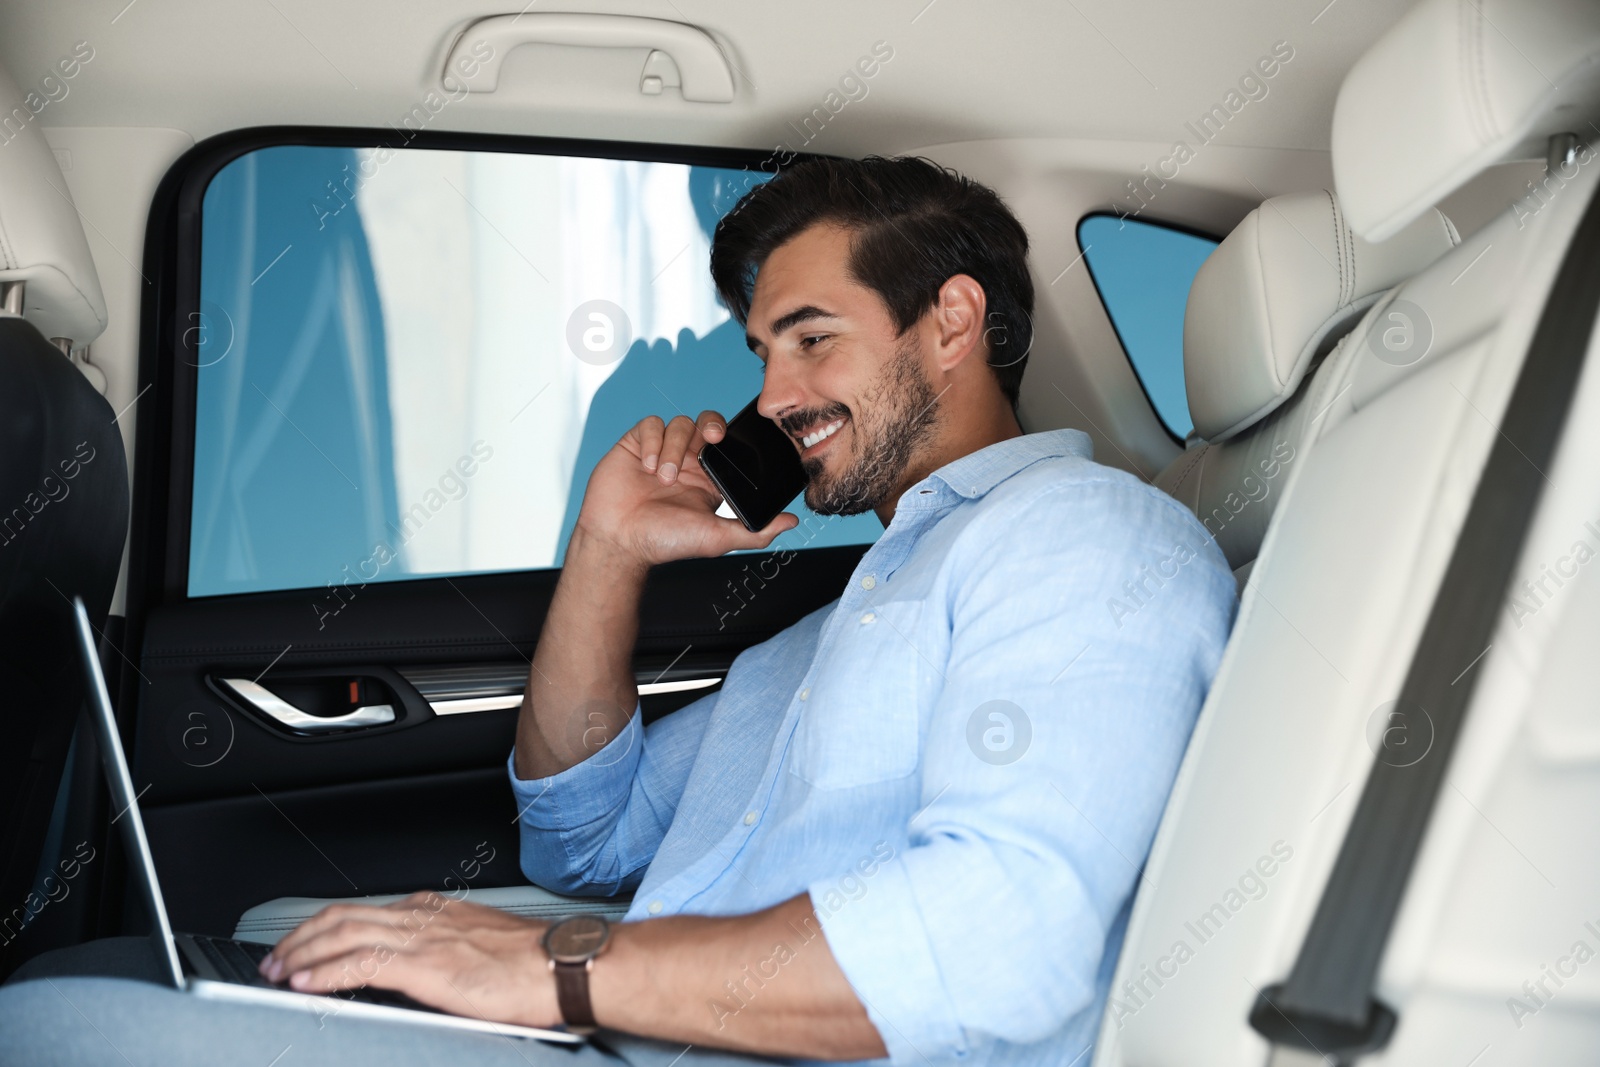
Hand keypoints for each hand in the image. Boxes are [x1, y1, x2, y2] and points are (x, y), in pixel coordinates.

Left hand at [259, 892, 559, 1028]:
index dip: (325, 928)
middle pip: (343, 916)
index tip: (303, 946)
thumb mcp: (481, 949)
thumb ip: (447, 953)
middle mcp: (424, 917)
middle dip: (301, 937)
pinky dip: (324, 973)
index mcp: (436, 912)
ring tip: (277, 971)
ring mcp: (422, 939)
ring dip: (301, 954)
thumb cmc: (536, 965)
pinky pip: (359, 965)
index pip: (365, 912)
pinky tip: (305, 984)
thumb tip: (423, 974)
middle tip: (274, 958)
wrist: (565, 965)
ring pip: (342, 935)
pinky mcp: (425, 966)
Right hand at [572, 411, 796, 567]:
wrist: (618, 542)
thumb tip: (791, 523)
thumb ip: (755, 531)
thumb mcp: (716, 539)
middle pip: (706, 423)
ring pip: (678, 424)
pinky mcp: (636, 446)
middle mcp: (687, 461)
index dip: (732, 438)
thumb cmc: (664, 543)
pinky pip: (650, 425)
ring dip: (675, 448)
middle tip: (710, 438)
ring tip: (664, 478)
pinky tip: (647, 466)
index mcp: (708, 478)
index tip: (730, 444)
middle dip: (711, 425)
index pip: (728, 444)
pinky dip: (652, 441)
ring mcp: (661, 451)